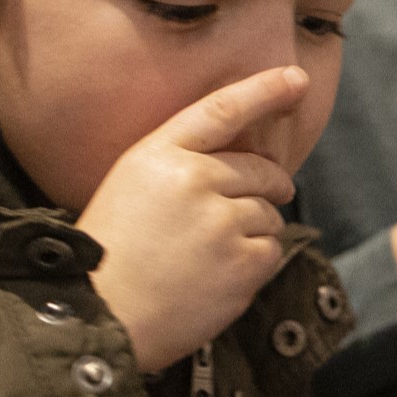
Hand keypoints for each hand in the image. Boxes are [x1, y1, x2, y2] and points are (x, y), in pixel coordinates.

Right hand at [82, 67, 308, 372]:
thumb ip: (180, 166)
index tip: (295, 80)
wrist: (101, 317)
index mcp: (159, 154)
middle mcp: (194, 180)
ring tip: (213, 255)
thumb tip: (241, 163)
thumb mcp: (130, 188)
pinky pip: (272, 250)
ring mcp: (221, 221)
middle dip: (269, 184)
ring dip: (255, 230)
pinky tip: (221, 277)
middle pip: (260, 170)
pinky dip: (257, 263)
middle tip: (263, 200)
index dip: (263, 90)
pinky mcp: (242, 262)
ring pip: (269, 213)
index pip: (221, 110)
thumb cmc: (111, 255)